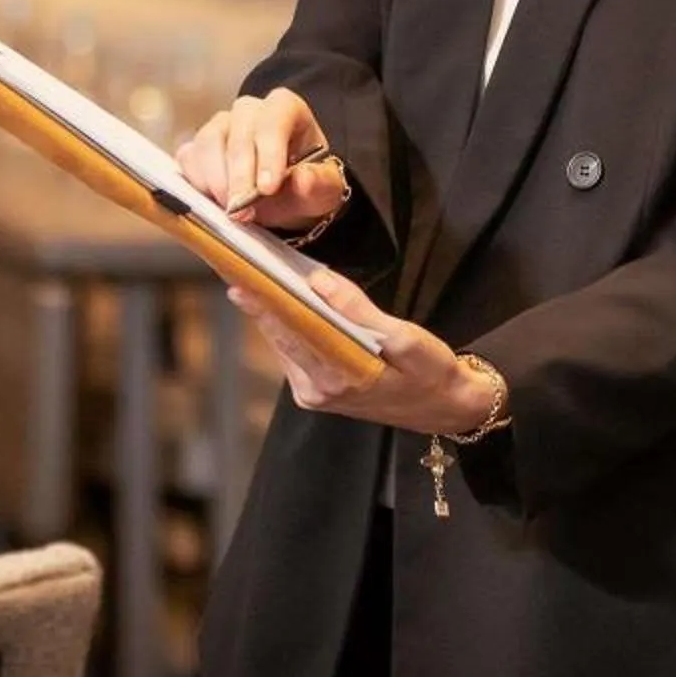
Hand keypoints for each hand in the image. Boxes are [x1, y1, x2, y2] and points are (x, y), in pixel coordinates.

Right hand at [177, 90, 343, 230]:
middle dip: (239, 176)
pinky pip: (188, 158)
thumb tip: (302, 180)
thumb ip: (318, 184)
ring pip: (208, 142)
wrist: (284, 198)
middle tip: (242, 210)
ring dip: (216, 180)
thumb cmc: (305, 185)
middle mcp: (249, 111)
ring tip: (230, 209)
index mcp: (285, 108)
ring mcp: (220, 126)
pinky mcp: (197, 147)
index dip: (269, 153)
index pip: (274, 121)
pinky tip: (212, 202)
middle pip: (239, 134)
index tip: (267, 188)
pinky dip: (197, 182)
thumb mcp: (324, 189)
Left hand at [228, 267, 499, 436]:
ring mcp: (313, 394)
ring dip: (267, 312)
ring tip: (247, 276)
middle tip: (232, 267)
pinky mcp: (314, 393)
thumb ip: (359, 311)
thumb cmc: (431, 372)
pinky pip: (292, 352)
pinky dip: (283, 326)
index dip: (265, 304)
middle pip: (280, 336)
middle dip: (258, 302)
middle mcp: (318, 390)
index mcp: (340, 377)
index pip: (294, 331)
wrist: (443, 408)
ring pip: (283, 344)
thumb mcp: (407, 339)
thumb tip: (319, 281)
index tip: (239, 279)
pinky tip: (274, 302)